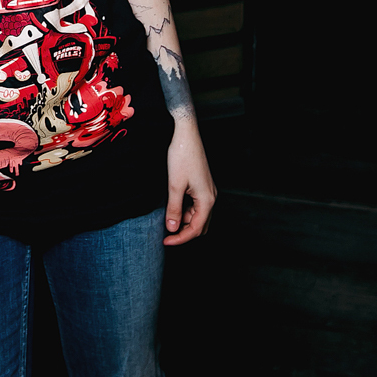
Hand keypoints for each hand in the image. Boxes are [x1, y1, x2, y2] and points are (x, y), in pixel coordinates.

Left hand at [164, 124, 215, 244]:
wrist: (186, 134)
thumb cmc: (182, 156)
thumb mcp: (174, 185)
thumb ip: (174, 209)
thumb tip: (172, 228)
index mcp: (207, 200)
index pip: (195, 229)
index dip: (180, 238)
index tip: (166, 242)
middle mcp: (210, 197)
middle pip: (200, 225)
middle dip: (184, 232)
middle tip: (166, 234)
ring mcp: (207, 191)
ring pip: (197, 216)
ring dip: (184, 220)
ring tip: (167, 216)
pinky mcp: (202, 185)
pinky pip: (196, 205)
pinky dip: (185, 210)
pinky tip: (173, 205)